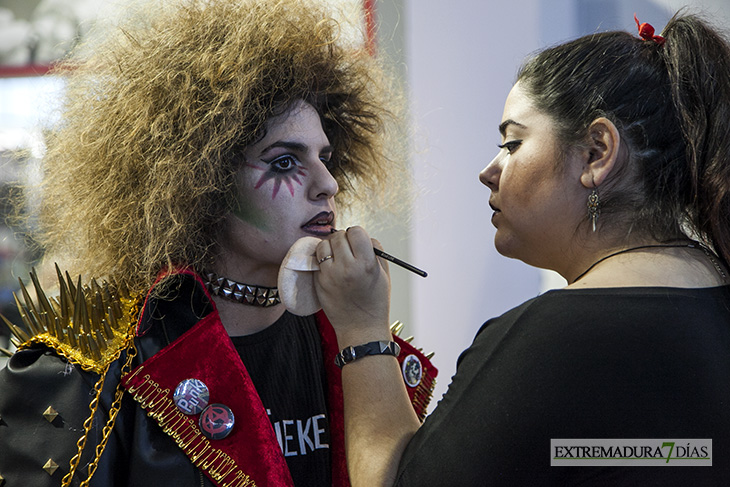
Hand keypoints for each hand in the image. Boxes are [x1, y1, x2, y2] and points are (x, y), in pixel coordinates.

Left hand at [313, 227, 390, 344]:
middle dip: (343, 239)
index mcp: (366, 264)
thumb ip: (375, 251)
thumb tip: (363, 237)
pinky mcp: (319, 282)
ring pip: (324, 245)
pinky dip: (324, 261)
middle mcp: (346, 267)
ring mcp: (330, 275)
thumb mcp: (384, 274)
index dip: (357, 234)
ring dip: (330, 247)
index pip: (356, 232)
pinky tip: (332, 269)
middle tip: (348, 249)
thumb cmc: (375, 302)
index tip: (358, 241)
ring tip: (338, 257)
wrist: (361, 328)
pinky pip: (318, 261)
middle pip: (338, 236)